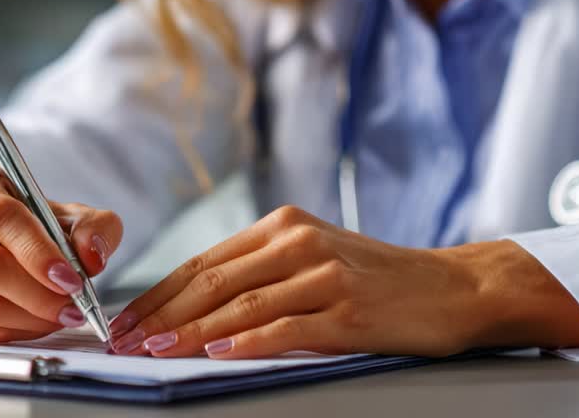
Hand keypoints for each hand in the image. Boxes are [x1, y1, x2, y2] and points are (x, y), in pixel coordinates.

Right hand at [0, 163, 122, 342]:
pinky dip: (16, 330)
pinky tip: (40, 321)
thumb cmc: (29, 219)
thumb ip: (93, 226)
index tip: (70, 277)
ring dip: (30, 316)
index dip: (37, 251)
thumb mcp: (68, 211)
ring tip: (64, 314)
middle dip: (37, 292)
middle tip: (74, 305)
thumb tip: (91, 256)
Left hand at [107, 205, 578, 358]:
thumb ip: (263, 272)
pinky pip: (284, 327)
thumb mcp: (317, 258)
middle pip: (212, 280)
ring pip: (241, 304)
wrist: (453, 288)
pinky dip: (246, 341)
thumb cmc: (380, 279)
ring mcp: (324, 275)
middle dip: (161, 314)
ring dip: (189, 331)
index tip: (126, 319)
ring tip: (155, 351)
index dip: (159, 293)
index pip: (204, 261)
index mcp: (283, 226)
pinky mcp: (347, 310)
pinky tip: (217, 352)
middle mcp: (298, 242)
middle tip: (125, 341)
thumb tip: (197, 307)